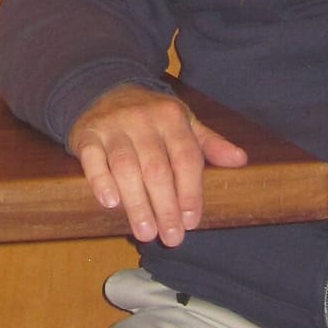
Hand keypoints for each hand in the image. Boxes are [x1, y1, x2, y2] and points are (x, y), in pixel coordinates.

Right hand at [68, 86, 247, 247]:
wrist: (104, 89)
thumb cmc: (151, 117)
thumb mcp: (184, 123)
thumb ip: (210, 144)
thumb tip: (241, 160)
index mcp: (171, 116)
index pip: (185, 158)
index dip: (190, 192)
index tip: (191, 222)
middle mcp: (143, 119)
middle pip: (157, 168)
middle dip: (165, 207)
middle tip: (170, 238)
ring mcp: (113, 125)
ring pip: (126, 166)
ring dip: (136, 203)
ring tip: (144, 232)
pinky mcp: (87, 133)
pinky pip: (92, 158)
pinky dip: (100, 180)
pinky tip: (110, 203)